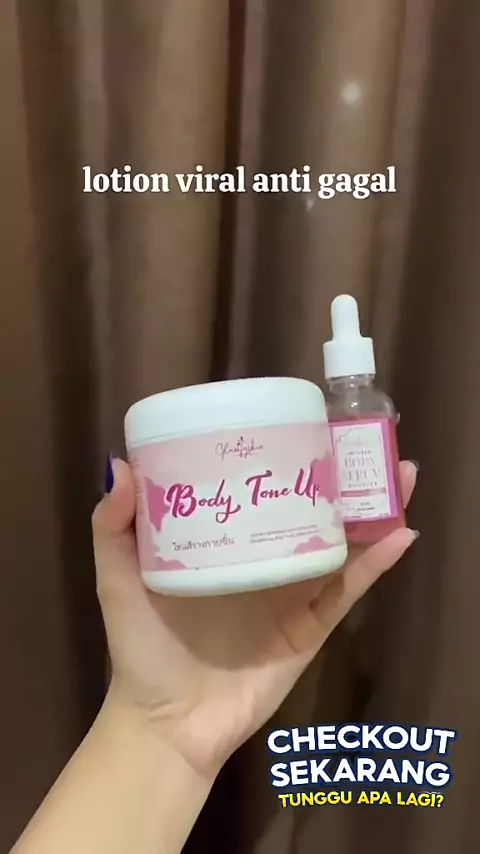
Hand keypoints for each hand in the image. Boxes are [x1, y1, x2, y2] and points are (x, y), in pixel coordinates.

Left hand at [92, 459, 416, 777]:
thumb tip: (120, 465)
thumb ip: (113, 529)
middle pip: (309, 509)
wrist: (168, 725)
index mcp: (223, 542)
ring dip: (372, 510)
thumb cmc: (141, 647)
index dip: (283, 457)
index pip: (258, 490)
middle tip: (364, 441)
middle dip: (341, 476)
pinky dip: (376, 564)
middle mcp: (262, 561)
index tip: (304, 421)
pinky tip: (400, 533)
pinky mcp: (311, 628)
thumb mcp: (119, 580)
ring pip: (339, 544)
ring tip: (398, 473)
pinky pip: (348, 591)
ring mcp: (290, 594)